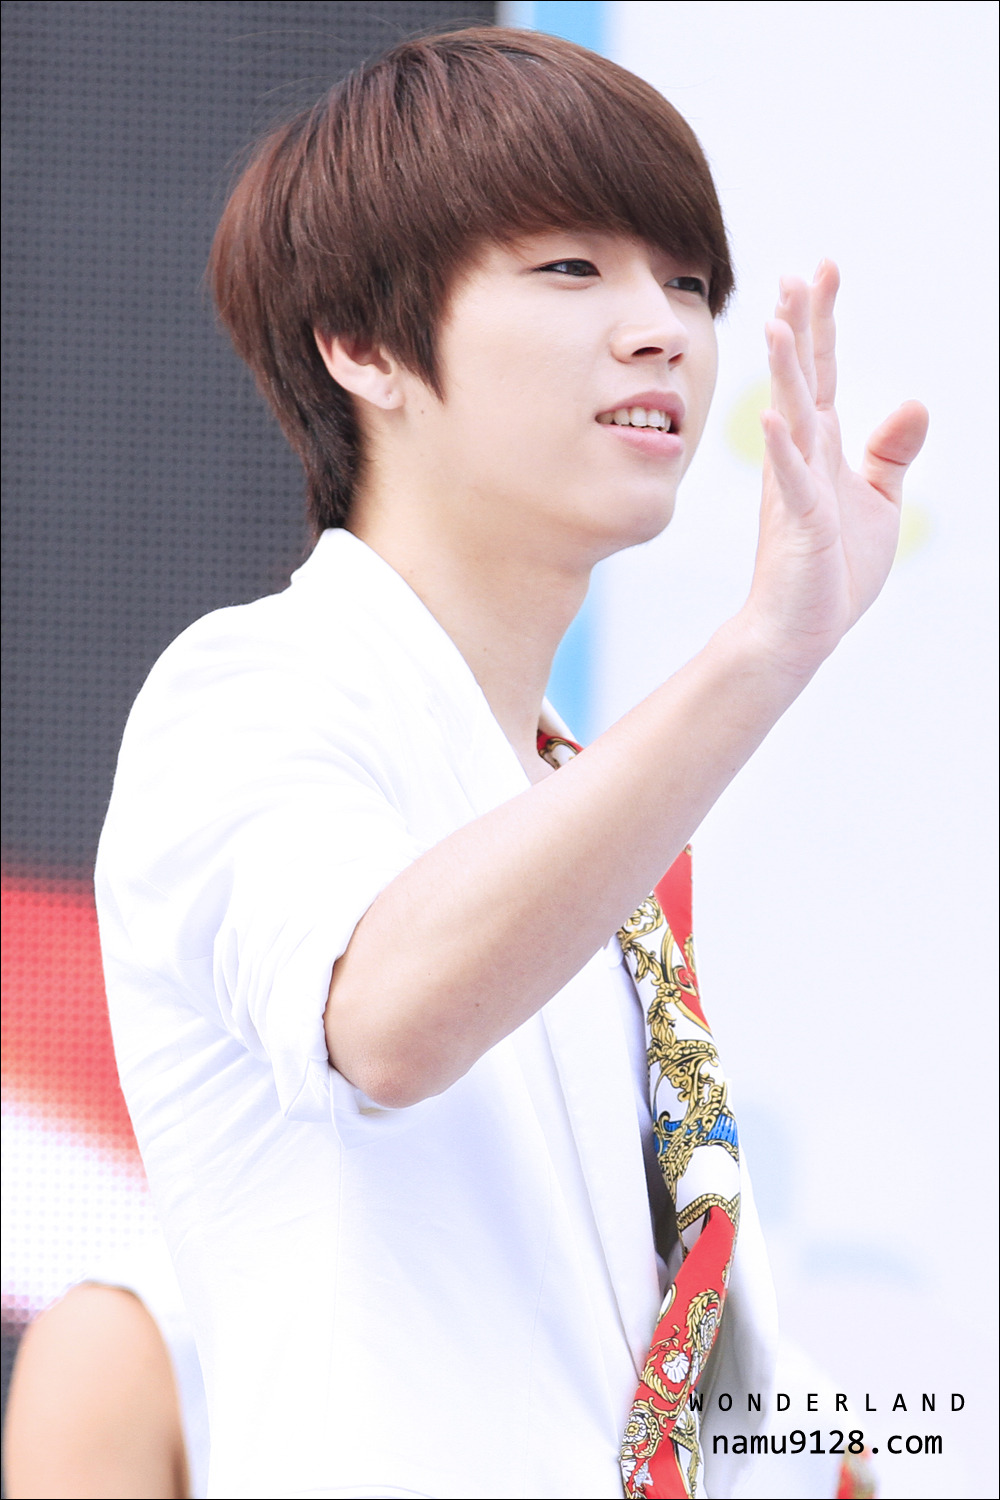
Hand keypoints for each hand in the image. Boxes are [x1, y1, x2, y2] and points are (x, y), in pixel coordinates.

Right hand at [740, 261, 927, 677]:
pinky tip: (779, 417)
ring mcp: (794, 487)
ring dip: (784, 370)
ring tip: (777, 321)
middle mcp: (801, 455)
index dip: (824, 319)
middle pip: (801, 377)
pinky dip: (783, 448)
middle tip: (798, 271)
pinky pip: (790, 480)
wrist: (799, 628)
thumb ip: (892, 451)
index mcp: (820, 445)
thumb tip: (914, 401)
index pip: (821, 370)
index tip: (824, 268)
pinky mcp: (797, 524)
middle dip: (800, 324)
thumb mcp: (879, 501)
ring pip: (790, 415)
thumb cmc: (833, 567)